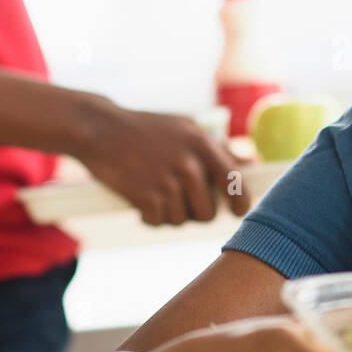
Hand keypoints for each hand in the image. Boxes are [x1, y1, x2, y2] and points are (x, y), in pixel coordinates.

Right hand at [74, 101, 251, 224]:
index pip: (234, 181)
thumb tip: (251, 162)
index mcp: (201, 144)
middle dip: (197, 214)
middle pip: (208, 212)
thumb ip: (218, 149)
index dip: (241, 202)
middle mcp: (187, 163)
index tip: (238, 211)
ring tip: (157, 195)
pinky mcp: (144, 197)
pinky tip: (142, 200)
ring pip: (182, 220)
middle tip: (182, 203)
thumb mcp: (186, 129)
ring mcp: (166, 182)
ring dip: (170, 214)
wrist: (99, 129)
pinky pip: (158, 222)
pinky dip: (150, 217)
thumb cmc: (146, 129)